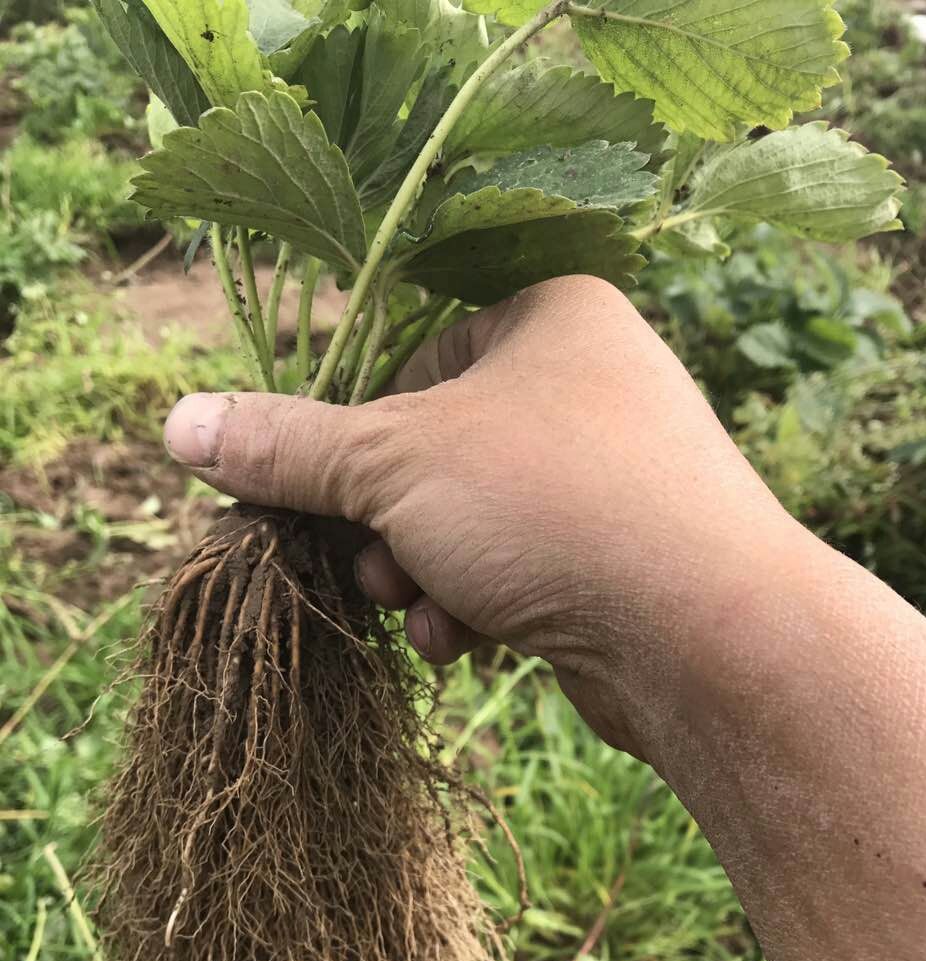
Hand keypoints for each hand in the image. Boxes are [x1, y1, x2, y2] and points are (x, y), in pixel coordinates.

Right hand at [163, 275, 799, 762]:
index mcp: (546, 313)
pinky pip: (511, 566)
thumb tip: (179, 425)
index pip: (404, 352)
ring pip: (464, 517)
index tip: (303, 488)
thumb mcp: (394, 463)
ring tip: (418, 605)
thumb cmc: (552, 505)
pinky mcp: (614, 556)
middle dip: (380, 521)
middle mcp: (585, 382)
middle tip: (364, 564)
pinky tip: (467, 642)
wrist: (706, 636)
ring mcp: (607, 473)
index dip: (344, 427)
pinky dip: (475, 605)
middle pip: (429, 446)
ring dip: (418, 570)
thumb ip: (287, 446)